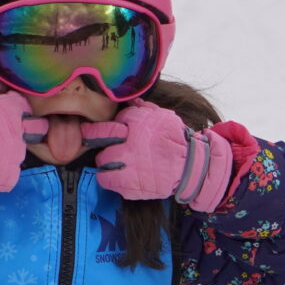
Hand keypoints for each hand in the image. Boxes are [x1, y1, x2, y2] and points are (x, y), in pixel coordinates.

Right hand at [0, 87, 42, 194]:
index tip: (7, 117)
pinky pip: (9, 173)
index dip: (17, 113)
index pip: (26, 109)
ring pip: (18, 153)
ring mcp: (17, 154)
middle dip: (20, 132)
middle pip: (30, 132)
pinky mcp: (10, 174)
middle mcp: (20, 131)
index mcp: (13, 110)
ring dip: (7, 151)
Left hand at [84, 102, 237, 209]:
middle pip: (100, 140)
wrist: (190, 166)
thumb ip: (143, 109)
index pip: (109, 122)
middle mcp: (131, 144)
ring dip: (105, 161)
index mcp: (138, 124)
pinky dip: (109, 178)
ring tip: (114, 162)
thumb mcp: (161, 116)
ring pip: (101, 161)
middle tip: (106, 146)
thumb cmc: (175, 139)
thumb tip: (130, 100)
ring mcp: (129, 165)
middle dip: (100, 142)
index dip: (100, 128)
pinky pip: (106, 180)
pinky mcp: (130, 185)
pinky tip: (119, 175)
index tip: (95, 131)